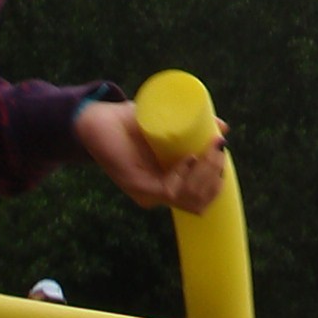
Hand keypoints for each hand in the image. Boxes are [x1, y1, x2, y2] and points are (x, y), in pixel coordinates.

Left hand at [74, 100, 227, 213]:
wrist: (95, 118)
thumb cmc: (130, 122)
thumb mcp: (168, 123)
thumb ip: (193, 126)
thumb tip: (223, 129)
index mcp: (170, 183)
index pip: (203, 196)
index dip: (218, 178)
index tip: (222, 149)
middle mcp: (159, 193)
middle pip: (200, 200)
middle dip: (215, 174)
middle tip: (217, 146)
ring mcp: (147, 192)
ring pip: (189, 198)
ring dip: (204, 174)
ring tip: (207, 148)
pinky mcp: (135, 185)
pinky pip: (168, 191)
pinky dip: (183, 175)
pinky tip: (189, 157)